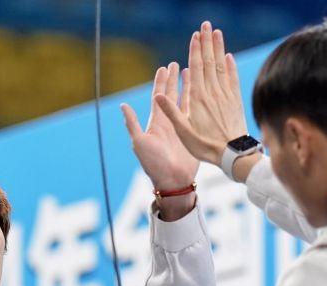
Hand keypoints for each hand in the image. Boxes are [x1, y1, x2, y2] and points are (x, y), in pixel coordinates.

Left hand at [121, 63, 199, 193]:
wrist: (173, 181)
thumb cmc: (153, 164)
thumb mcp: (139, 142)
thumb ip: (133, 124)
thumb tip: (123, 105)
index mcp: (156, 122)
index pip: (157, 97)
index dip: (160, 82)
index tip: (164, 67)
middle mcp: (168, 122)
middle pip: (171, 95)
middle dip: (173, 80)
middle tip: (177, 64)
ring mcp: (181, 127)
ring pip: (185, 102)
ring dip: (187, 87)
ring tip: (191, 72)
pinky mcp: (192, 134)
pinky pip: (196, 114)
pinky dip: (199, 102)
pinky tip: (203, 93)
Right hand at [154, 21, 249, 167]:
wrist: (233, 153)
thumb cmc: (205, 145)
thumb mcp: (183, 131)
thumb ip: (171, 111)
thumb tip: (157, 95)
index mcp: (197, 98)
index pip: (196, 68)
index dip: (195, 50)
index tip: (195, 35)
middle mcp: (212, 92)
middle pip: (209, 62)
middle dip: (207, 42)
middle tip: (206, 25)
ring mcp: (225, 95)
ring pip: (221, 66)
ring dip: (219, 48)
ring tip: (217, 33)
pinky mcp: (235, 101)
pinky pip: (232, 79)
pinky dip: (231, 67)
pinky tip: (229, 57)